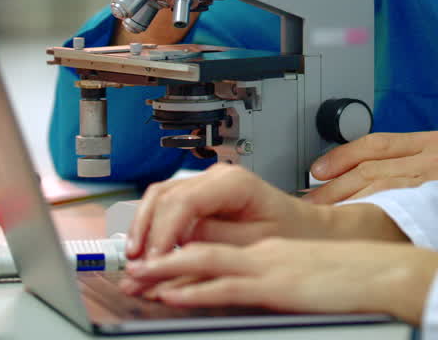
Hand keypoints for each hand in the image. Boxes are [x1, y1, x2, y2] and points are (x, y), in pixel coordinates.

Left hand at [119, 238, 437, 324]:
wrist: (385, 273)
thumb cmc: (354, 281)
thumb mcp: (304, 277)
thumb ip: (276, 280)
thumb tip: (254, 292)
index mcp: (268, 251)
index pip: (213, 248)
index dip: (177, 255)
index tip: (152, 268)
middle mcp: (262, 252)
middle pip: (199, 248)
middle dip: (160, 261)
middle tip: (130, 274)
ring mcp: (268, 265)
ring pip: (203, 261)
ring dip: (165, 272)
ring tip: (137, 281)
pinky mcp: (275, 283)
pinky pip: (225, 284)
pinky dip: (193, 288)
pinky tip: (172, 295)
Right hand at [125, 163, 329, 260]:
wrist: (303, 227)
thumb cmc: (289, 232)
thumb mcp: (255, 242)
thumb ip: (215, 240)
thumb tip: (179, 244)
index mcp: (234, 182)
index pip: (184, 201)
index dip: (163, 232)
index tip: (154, 258)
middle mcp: (217, 176)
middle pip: (165, 195)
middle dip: (145, 230)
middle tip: (135, 262)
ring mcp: (206, 183)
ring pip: (160, 197)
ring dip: (143, 227)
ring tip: (135, 258)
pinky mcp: (201, 195)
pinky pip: (168, 206)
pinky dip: (154, 226)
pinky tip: (147, 249)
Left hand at [305, 131, 437, 203]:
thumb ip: (411, 164)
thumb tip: (359, 175)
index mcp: (436, 142)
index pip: (377, 142)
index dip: (342, 155)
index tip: (318, 169)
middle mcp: (437, 157)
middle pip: (372, 167)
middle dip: (335, 184)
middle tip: (312, 197)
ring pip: (379, 188)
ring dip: (346, 201)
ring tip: (324, 212)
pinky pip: (396, 209)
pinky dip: (369, 214)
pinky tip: (353, 222)